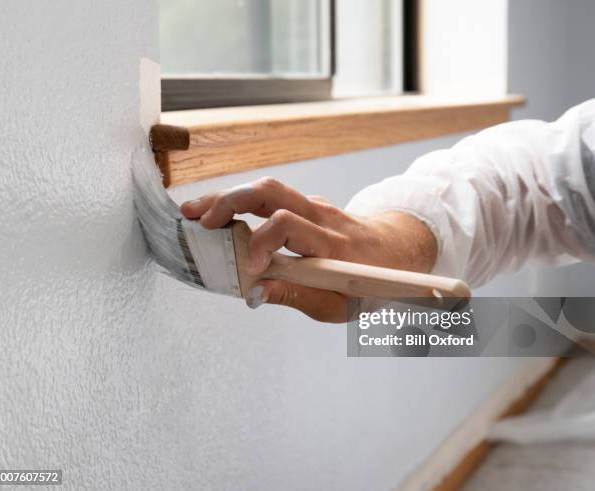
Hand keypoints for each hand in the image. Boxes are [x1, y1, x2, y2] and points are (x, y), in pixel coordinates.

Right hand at [181, 177, 436, 322]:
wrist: (398, 250)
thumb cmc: (371, 282)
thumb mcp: (338, 303)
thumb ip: (295, 296)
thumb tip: (254, 292)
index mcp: (333, 245)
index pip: (287, 226)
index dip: (259, 243)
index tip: (245, 268)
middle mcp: (322, 217)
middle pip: (271, 192)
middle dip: (230, 202)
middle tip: (199, 220)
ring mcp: (316, 206)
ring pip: (267, 188)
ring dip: (228, 197)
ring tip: (196, 211)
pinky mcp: (308, 205)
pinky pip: (272, 197)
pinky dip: (242, 202)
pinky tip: (221, 215)